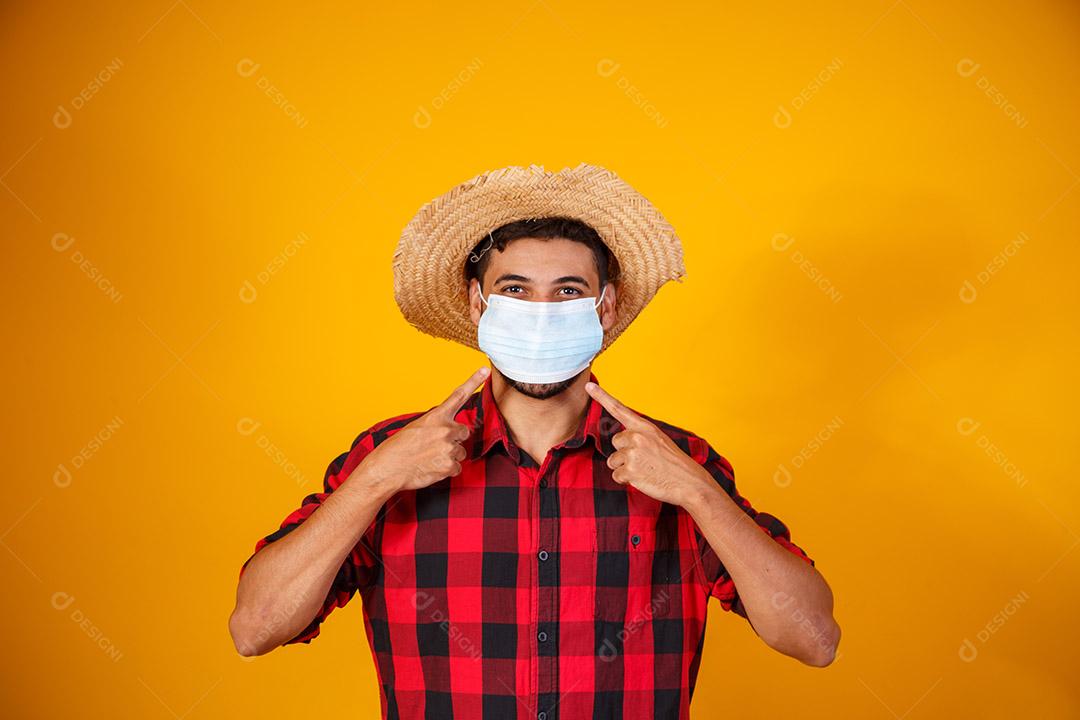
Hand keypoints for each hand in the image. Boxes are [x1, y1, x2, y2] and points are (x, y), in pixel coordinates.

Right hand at [356, 367, 488, 495]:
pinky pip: (457, 467)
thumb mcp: (417, 427)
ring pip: (460, 451)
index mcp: (436, 417)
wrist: (388, 468)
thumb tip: (448, 431)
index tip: (485, 370)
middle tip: (435, 445)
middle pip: (463, 432)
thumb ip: (436, 424)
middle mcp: (445, 430)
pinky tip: (432, 467)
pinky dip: (447, 469)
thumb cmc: (399, 448)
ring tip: (430, 457)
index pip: (458, 395)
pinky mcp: (449, 466)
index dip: (473, 381)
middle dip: (454, 438)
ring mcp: (449, 448)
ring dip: (449, 455)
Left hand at [585, 381, 713, 508]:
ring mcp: (632, 454)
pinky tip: (643, 479)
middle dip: (625, 452)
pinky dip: (627, 480)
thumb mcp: (659, 440)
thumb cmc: (674, 463)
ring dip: (625, 468)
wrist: (688, 482)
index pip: (619, 409)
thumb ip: (640, 436)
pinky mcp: (630, 471)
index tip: (589, 387)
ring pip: (613, 461)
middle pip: (615, 442)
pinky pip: (617, 475)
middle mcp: (637, 437)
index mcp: (645, 427)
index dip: (602, 397)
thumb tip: (621, 441)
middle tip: (644, 460)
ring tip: (645, 470)